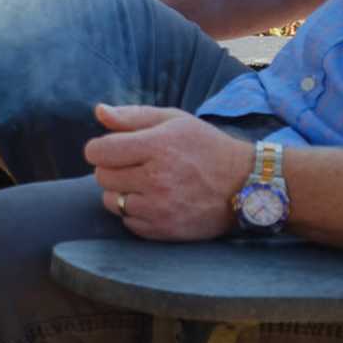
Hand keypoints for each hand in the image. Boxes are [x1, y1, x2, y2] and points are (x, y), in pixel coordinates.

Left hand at [83, 105, 248, 240]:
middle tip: (137, 165)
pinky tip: (156, 201)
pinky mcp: (164, 230)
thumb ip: (132, 116)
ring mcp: (159, 208)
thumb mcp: (174, 121)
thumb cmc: (205, 147)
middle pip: (101, 176)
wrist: (245, 185)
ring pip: (110, 201)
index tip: (116, 148)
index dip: (101, 148)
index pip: (97, 152)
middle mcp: (156, 180)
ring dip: (122, 192)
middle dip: (113, 168)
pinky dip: (135, 212)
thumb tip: (98, 111)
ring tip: (147, 183)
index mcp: (156, 147)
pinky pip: (128, 222)